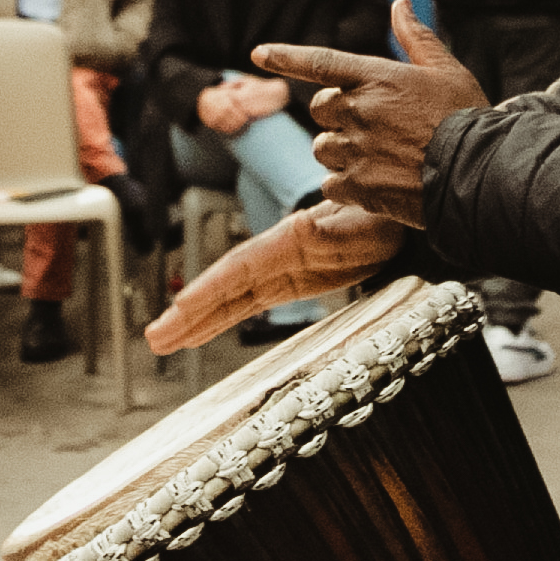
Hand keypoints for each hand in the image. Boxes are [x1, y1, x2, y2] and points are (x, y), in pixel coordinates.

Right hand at [149, 200, 409, 351]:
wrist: (403, 220)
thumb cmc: (387, 218)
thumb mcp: (365, 223)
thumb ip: (335, 231)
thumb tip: (304, 230)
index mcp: (290, 241)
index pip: (239, 269)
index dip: (208, 291)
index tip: (180, 311)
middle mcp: (277, 255)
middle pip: (225, 287)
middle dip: (189, 313)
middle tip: (156, 340)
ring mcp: (281, 270)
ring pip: (231, 299)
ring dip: (197, 320)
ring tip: (164, 342)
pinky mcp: (291, 283)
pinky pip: (248, 304)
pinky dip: (222, 318)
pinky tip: (199, 333)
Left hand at [255, 0, 485, 231]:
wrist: (479, 172)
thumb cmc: (466, 119)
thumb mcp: (446, 70)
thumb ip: (416, 37)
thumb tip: (401, 4)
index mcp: (377, 77)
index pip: (321, 62)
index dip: (286, 56)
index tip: (258, 54)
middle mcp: (360, 109)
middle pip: (321, 110)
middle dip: (336, 117)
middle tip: (369, 128)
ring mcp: (356, 148)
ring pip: (324, 149)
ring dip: (341, 153)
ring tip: (379, 158)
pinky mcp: (358, 185)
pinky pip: (331, 184)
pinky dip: (346, 186)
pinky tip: (376, 184)